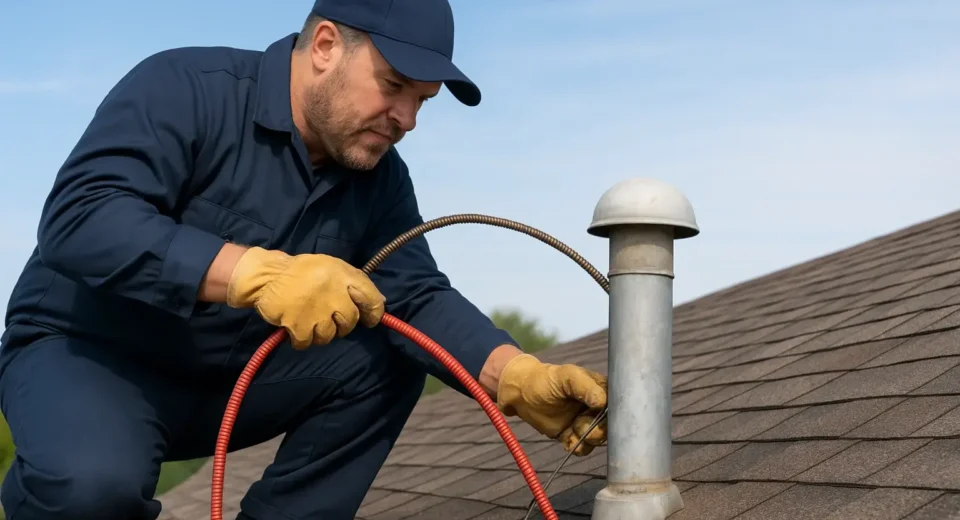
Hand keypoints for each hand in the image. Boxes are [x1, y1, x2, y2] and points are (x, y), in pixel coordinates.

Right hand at [225, 247, 385, 348]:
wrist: (266, 275)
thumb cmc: (302, 272)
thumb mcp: (332, 267)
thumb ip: (356, 283)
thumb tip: (381, 302)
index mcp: (344, 276)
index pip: (371, 298)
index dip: (373, 313)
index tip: (369, 320)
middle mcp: (334, 293)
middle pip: (350, 321)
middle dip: (341, 324)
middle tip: (328, 317)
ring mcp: (317, 311)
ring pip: (329, 335)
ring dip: (320, 332)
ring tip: (309, 320)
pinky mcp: (299, 325)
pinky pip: (308, 342)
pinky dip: (301, 339)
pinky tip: (295, 326)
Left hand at [496, 353, 607, 454]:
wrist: (522, 392)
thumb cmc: (546, 379)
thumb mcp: (567, 376)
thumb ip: (585, 387)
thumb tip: (602, 402)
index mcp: (602, 390)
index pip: (619, 406)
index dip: (615, 415)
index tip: (602, 417)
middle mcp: (597, 408)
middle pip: (610, 426)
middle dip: (599, 431)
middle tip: (581, 424)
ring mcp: (586, 422)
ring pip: (597, 439)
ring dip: (586, 438)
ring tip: (572, 428)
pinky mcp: (573, 435)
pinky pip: (582, 448)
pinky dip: (575, 446)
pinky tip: (566, 437)